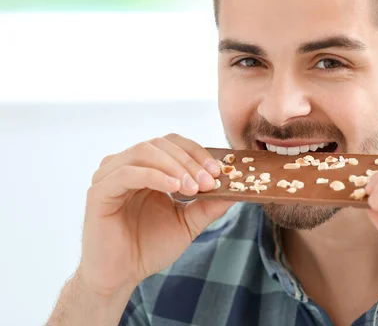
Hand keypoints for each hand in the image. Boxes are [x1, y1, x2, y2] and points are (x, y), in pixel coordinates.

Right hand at [77, 133, 233, 296]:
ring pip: (144, 152)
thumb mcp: (188, 223)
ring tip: (193, 188)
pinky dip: (154, 175)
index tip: (218, 170)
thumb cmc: (150, 247)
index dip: (197, 152)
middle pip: (160, 144)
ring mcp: (110, 176)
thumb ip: (209, 205)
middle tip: (209, 181)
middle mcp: (126, 166)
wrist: (122, 276)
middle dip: (190, 160)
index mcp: (147, 168)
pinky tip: (174, 188)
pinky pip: (127, 173)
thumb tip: (236, 189)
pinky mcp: (98, 192)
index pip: (173, 144)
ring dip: (174, 166)